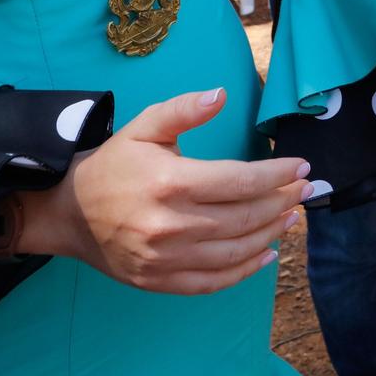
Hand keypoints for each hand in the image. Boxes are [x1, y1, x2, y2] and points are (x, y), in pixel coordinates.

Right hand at [19, 87, 309, 294]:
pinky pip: (213, 282)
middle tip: (306, 189)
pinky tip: (266, 254)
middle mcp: (170, 225)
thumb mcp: (144, 126)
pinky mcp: (159, 281)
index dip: (278, 174)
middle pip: (244, 216)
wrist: (69, 212)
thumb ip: (184, 109)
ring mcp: (165, 259)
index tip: (302, 166)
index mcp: (170, 183)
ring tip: (293, 217)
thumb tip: (222, 94)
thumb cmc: (113, 164)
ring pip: (234, 250)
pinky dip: (245, 270)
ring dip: (271, 234)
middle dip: (282, 201)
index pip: (240, 180)